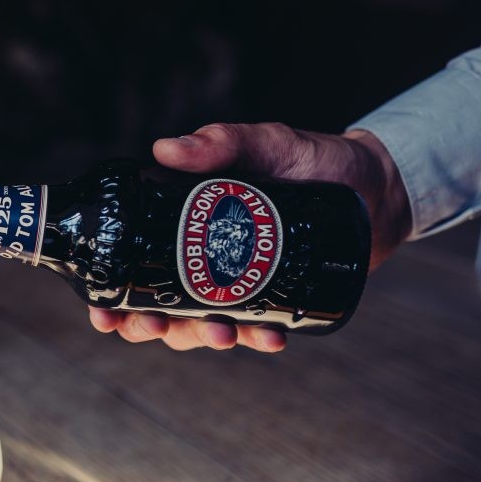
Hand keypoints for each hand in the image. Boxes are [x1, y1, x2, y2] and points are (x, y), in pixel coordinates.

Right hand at [90, 122, 410, 351]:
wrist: (377, 187)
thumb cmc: (314, 160)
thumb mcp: (267, 144)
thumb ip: (221, 143)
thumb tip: (166, 149)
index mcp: (185, 226)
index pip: (135, 264)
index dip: (112, 297)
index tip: (103, 315)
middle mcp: (203, 261)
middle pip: (159, 308)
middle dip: (150, 328)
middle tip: (159, 326)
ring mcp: (236, 285)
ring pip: (200, 326)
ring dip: (202, 336)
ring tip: (222, 333)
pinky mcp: (274, 300)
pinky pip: (255, 328)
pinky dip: (259, 337)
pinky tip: (271, 337)